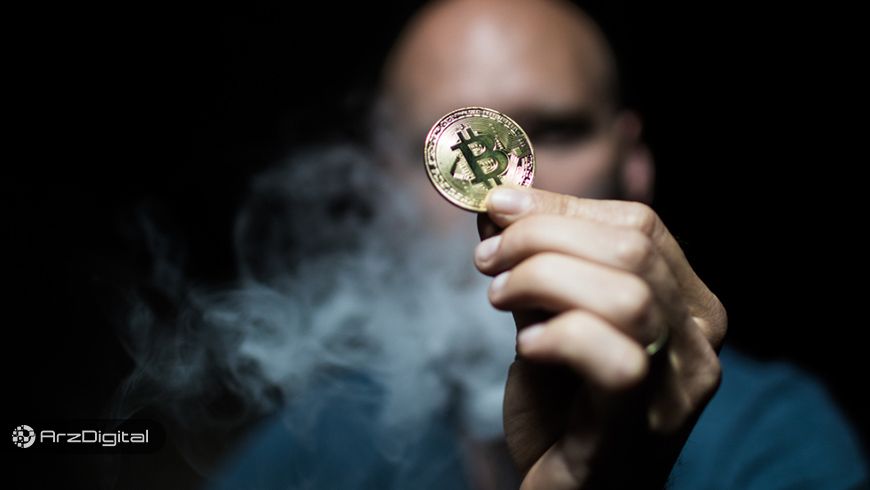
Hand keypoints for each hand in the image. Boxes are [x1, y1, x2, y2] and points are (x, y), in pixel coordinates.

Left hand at [474, 186, 726, 488]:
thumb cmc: (561, 406)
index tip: (498, 206)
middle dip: (543, 236)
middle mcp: (698, 340)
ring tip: (498, 296)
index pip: (638, 224)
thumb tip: (497, 205)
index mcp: (685, 302)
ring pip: (627, 297)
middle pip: (631, 250)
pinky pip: (616, 361)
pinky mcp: (642, 427)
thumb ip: (535, 265)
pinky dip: (560, 338)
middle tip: (488, 257)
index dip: (563, 206)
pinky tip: (528, 347)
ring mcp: (679, 386)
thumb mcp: (548, 318)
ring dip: (544, 280)